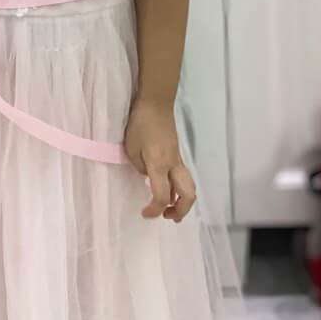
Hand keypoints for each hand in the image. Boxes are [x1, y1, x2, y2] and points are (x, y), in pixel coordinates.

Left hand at [125, 101, 196, 222]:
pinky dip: (178, 189)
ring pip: (189, 186)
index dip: (154, 209)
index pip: (162, 196)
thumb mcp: (131, 148)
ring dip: (182, 201)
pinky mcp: (177, 154)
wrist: (156, 103)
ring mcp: (178, 159)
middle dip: (181, 211)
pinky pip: (183, 177)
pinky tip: (166, 187)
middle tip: (167, 216)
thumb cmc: (140, 123)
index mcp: (160, 165)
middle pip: (188, 195)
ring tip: (169, 207)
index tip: (145, 213)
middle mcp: (173, 165)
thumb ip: (140, 167)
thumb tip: (148, 176)